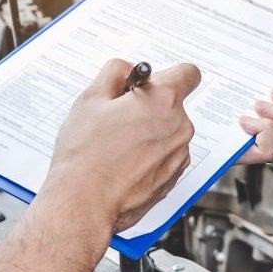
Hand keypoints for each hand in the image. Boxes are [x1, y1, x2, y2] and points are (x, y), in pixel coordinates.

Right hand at [39, 59, 200, 234]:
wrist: (84, 203)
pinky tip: (124, 163)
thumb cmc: (85, 155)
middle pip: (173, 105)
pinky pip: (166, 156)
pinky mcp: (174, 177)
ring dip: (149, 133)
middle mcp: (180, 127)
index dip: (167, 75)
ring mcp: (179, 154)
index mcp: (163, 101)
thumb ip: (115, 72)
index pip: (187, 73)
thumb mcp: (91, 98)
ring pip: (168, 132)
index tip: (150, 83)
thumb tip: (127, 68)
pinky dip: (150, 156)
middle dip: (149, 107)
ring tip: (117, 145)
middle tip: (118, 118)